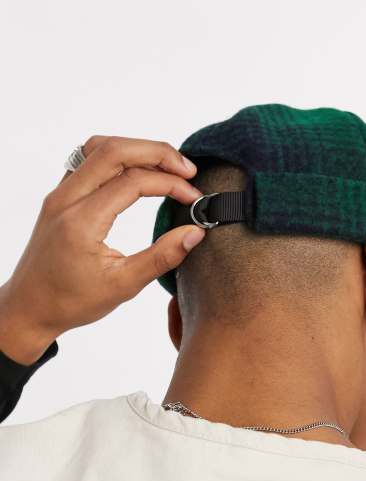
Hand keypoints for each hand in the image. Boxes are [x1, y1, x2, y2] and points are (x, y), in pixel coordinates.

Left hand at [0, 135, 204, 364]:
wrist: (30, 307)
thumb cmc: (71, 301)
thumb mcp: (123, 286)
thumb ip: (162, 257)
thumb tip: (194, 233)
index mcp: (82, 222)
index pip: (133, 182)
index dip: (170, 184)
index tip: (193, 198)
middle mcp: (66, 199)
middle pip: (115, 150)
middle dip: (158, 153)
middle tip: (188, 170)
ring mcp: (60, 194)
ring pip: (99, 148)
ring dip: (137, 150)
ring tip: (167, 166)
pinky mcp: (60, 196)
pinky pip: (88, 159)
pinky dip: (119, 157)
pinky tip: (138, 172)